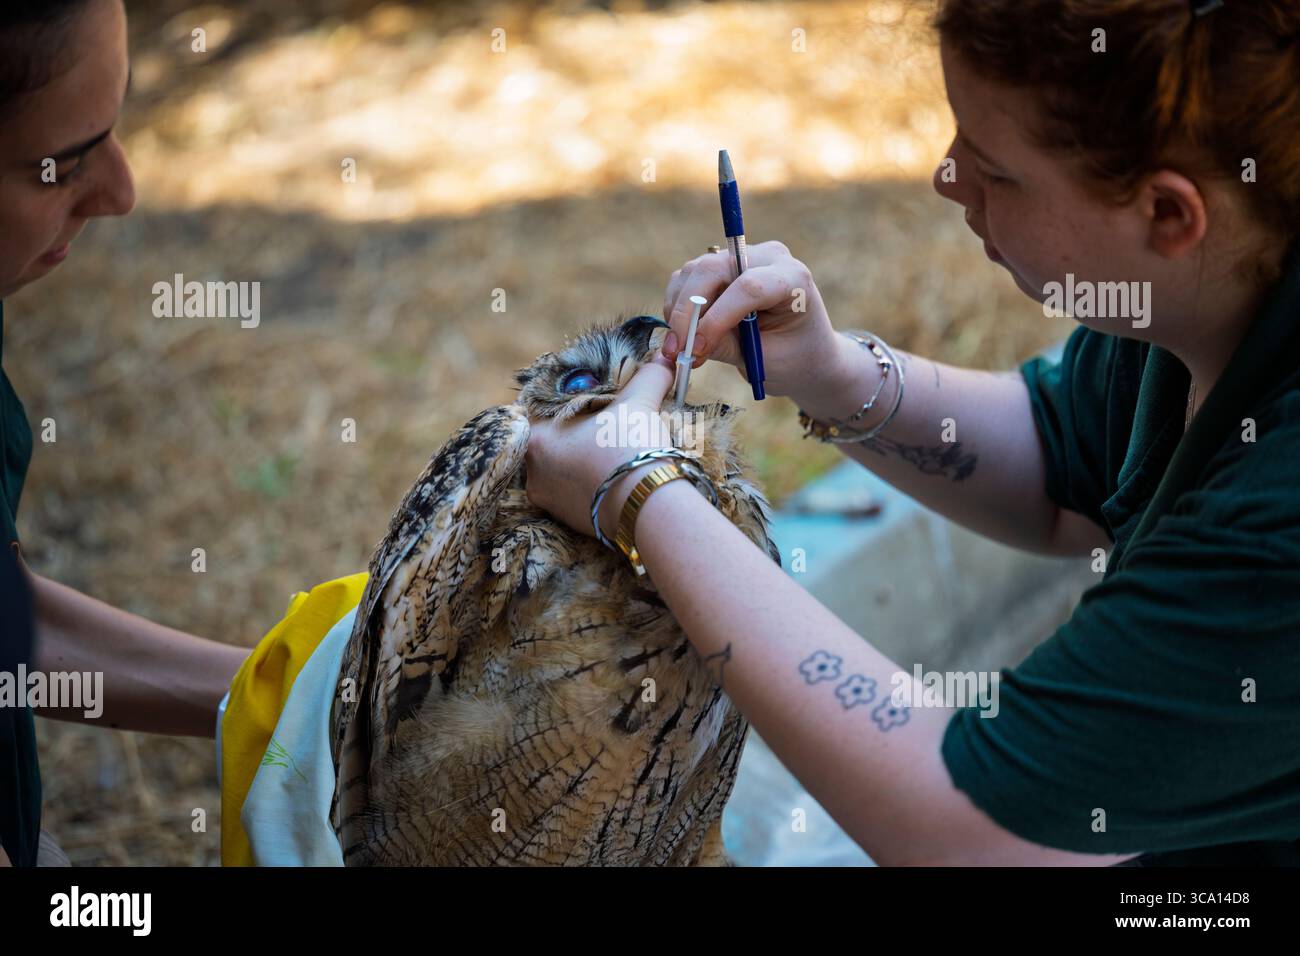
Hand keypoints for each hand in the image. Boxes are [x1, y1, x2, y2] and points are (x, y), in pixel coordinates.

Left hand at [525, 352, 677, 538]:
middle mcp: (533, 471)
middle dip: (569, 434)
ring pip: (558, 470)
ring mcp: (548, 500)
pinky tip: (610, 477)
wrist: (647, 505)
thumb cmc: (631, 447)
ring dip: (577, 461)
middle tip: (596, 427)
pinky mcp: (567, 521)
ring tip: (606, 453)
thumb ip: (647, 376)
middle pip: (547, 442)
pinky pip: (572, 495)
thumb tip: (664, 358)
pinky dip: (588, 485)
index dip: (557, 404)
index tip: (578, 404)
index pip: (534, 412)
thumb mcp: (639, 402)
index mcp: (537, 437)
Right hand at [662, 240, 840, 397]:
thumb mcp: (765, 360)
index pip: (749, 287)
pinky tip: (682, 334)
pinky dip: (676, 307)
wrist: (800, 351)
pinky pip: (685, 279)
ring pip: (693, 272)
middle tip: (675, 350)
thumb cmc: (792, 358)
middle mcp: (765, 258)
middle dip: (688, 311)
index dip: (718, 318)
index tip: (697, 350)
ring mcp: (738, 258)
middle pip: (712, 269)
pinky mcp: (717, 267)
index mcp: (792, 278)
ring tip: (679, 349)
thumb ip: (728, 348)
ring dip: (678, 311)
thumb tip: (688, 344)